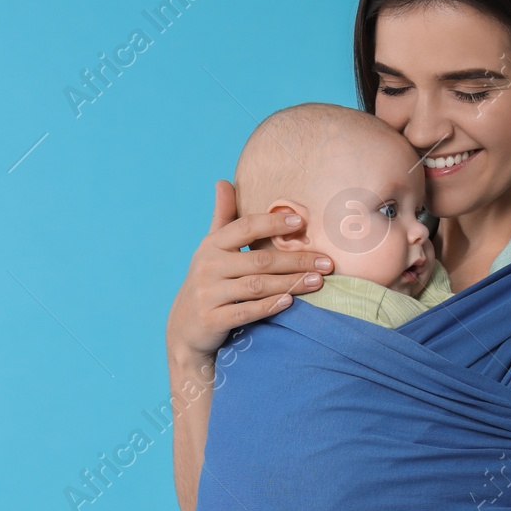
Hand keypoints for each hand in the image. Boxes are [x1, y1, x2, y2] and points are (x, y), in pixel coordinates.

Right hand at [165, 180, 333, 363]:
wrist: (184, 328)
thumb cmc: (207, 282)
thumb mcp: (211, 249)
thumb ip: (222, 217)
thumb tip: (223, 181)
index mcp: (211, 245)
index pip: (246, 226)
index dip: (274, 223)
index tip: (302, 222)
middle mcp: (208, 266)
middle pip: (259, 260)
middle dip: (296, 260)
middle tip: (326, 262)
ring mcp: (208, 294)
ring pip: (257, 286)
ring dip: (291, 283)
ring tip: (318, 281)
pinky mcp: (212, 319)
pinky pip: (246, 311)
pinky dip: (269, 306)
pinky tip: (290, 301)